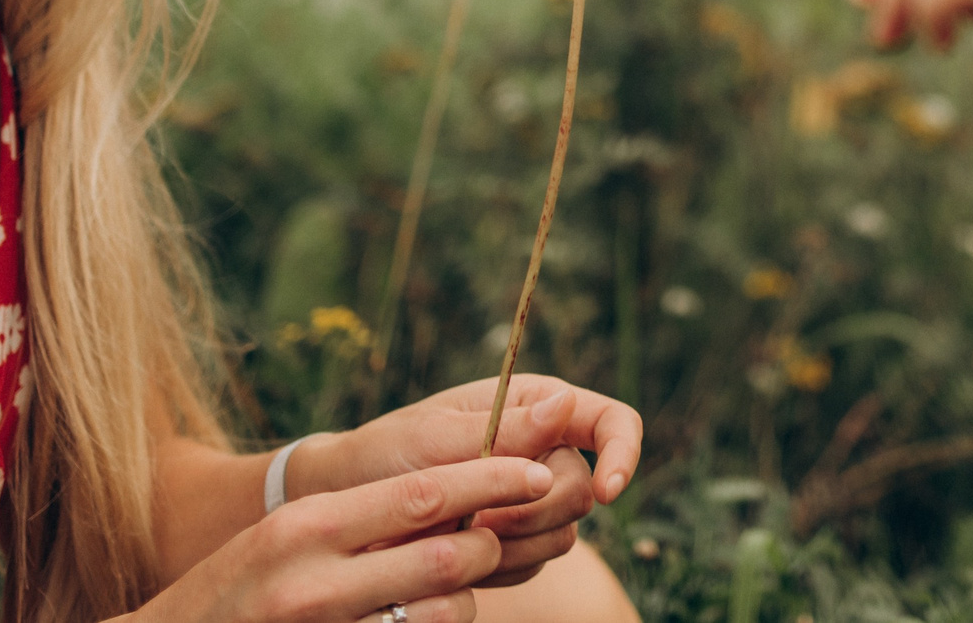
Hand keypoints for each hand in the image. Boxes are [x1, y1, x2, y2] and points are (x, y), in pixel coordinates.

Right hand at [132, 456, 556, 622]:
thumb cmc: (234, 591)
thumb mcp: (283, 540)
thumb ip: (356, 523)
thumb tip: (447, 500)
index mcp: (307, 527)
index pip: (421, 493)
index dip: (490, 480)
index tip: (537, 471)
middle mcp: (316, 581)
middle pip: (447, 557)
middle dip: (488, 545)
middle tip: (497, 538)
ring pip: (443, 615)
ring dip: (464, 604)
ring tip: (451, 596)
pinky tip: (417, 616)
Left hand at [291, 376, 641, 587]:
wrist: (348, 507)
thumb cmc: (385, 456)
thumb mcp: (435, 438)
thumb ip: (505, 430)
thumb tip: (568, 405)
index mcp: (535, 405)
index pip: (610, 421)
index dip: (623, 453)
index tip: (607, 492)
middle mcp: (543, 449)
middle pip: (582, 489)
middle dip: (534, 511)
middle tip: (477, 518)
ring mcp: (532, 498)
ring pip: (563, 533)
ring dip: (512, 542)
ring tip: (455, 531)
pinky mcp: (518, 540)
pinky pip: (535, 564)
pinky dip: (499, 567)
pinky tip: (457, 554)